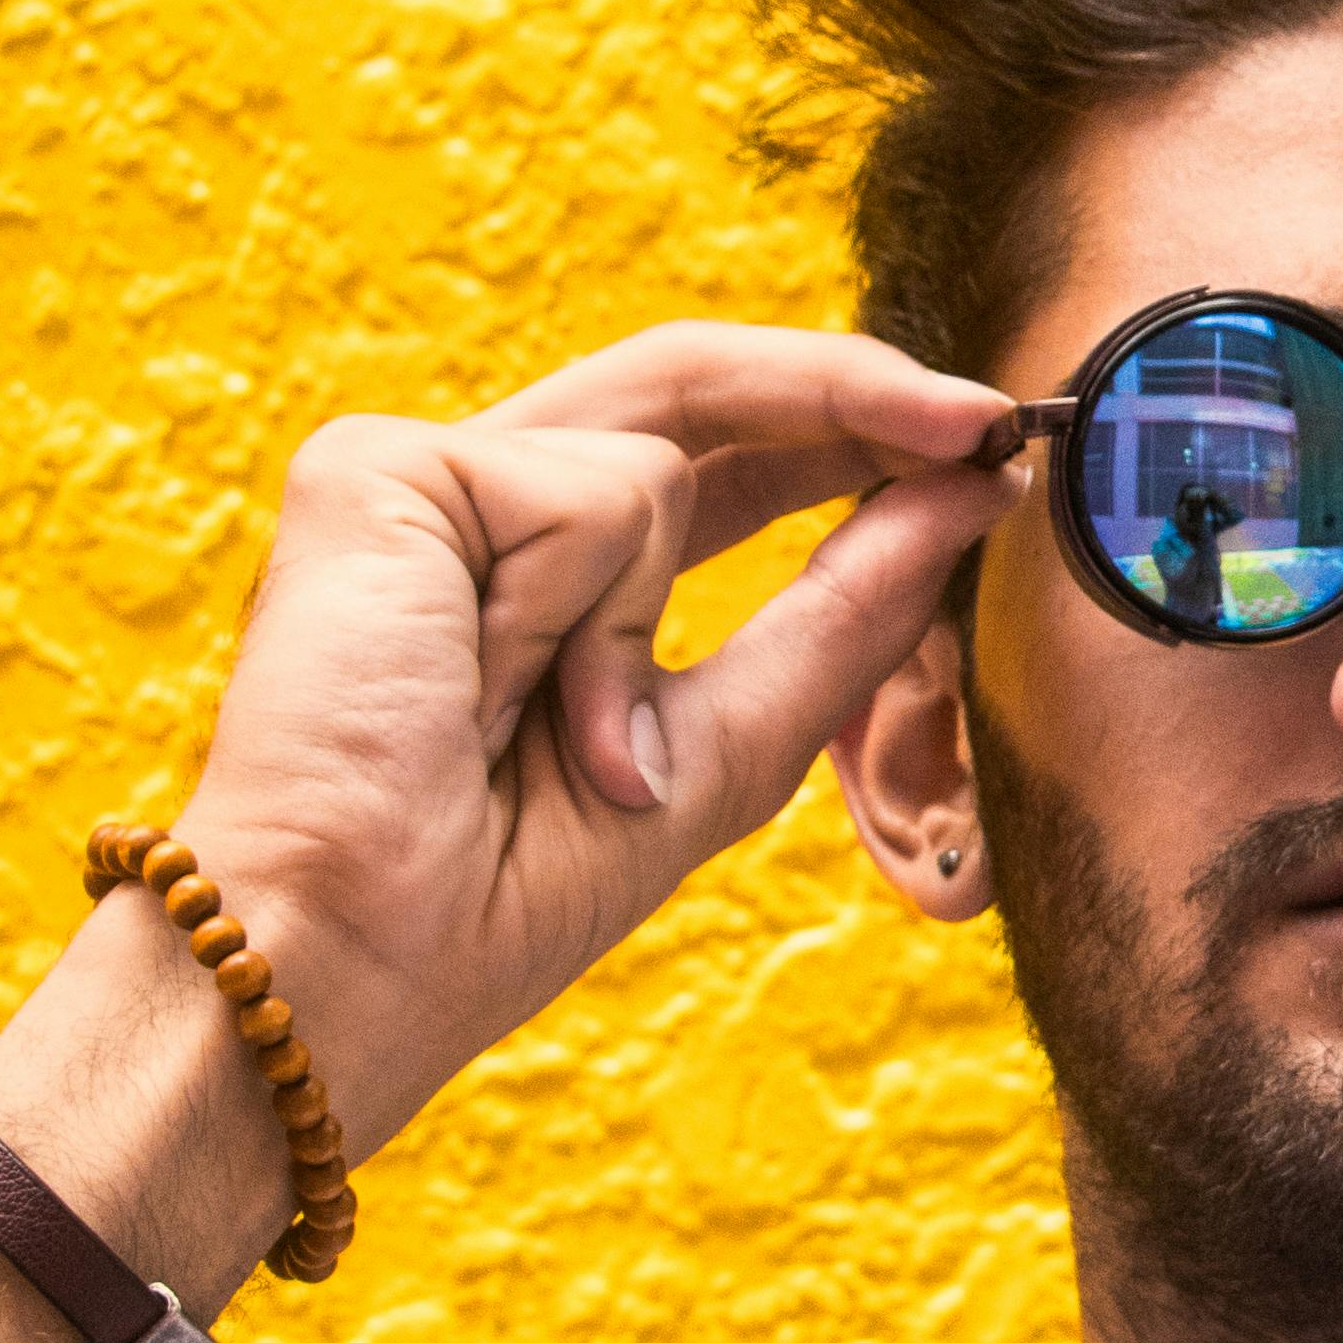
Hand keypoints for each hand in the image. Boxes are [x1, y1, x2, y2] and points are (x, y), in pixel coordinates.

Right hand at [165, 323, 1017, 1158]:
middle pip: (695, 385)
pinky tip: (485, 695)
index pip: (719, 453)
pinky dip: (578, 614)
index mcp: (547, 572)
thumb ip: (841, 613)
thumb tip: (965, 489)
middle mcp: (477, 504)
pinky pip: (586, 485)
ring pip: (655, 454)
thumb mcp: (723, 749)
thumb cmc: (505, 895)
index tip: (987, 443)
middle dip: (853, 394)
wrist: (355, 958)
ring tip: (559, 749)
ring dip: (641, 631)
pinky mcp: (377, 468)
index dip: (851, 429)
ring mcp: (420, 478)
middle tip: (984, 421)